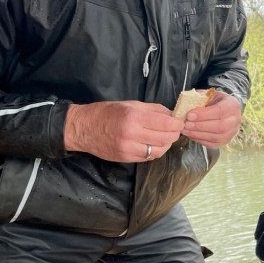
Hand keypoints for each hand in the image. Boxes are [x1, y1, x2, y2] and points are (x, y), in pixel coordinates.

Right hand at [64, 101, 181, 161]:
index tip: (180, 122)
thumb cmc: (107, 112)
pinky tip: (153, 144)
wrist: (83, 128)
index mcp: (134, 116)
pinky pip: (149, 157)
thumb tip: (173, 115)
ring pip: (159, 150)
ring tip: (164, 137)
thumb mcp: (131, 104)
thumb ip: (154, 110)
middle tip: (174, 129)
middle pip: (166, 138)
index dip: (177, 123)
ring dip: (166, 144)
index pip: (166, 123)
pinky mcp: (126, 158)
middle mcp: (133, 134)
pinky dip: (155, 151)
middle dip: (174, 134)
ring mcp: (129, 148)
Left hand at [180, 90, 242, 146]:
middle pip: (220, 126)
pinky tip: (191, 135)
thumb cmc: (215, 101)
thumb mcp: (209, 95)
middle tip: (186, 124)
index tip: (189, 115)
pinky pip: (213, 144)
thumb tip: (185, 107)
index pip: (220, 111)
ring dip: (198, 134)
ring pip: (216, 137)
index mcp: (233, 105)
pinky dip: (200, 140)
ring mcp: (232, 132)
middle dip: (200, 126)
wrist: (225, 109)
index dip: (204, 115)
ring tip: (185, 130)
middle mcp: (236, 120)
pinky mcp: (226, 140)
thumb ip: (199, 99)